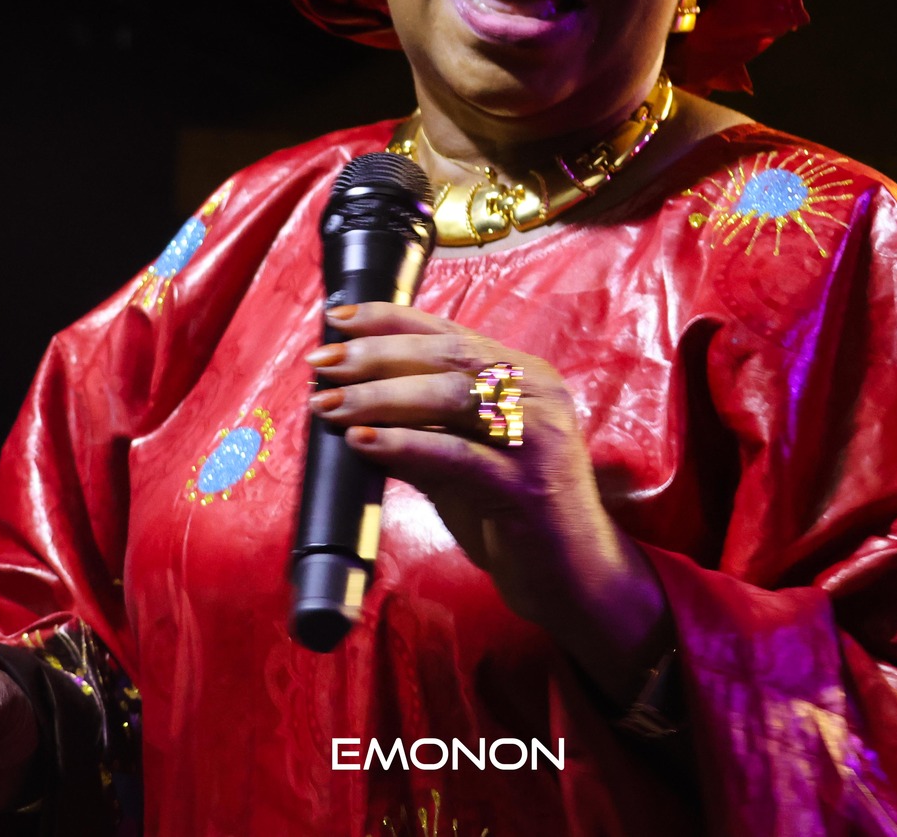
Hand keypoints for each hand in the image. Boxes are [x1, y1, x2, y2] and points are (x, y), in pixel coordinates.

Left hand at [305, 303, 670, 701]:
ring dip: (381, 396)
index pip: (451, 332)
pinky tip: (363, 441)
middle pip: (448, 356)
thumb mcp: (462, 461)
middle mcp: (537, 394)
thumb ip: (420, 428)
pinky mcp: (527, 485)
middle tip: (321, 364)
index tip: (336, 318)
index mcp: (525, 376)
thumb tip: (346, 403)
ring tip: (329, 405)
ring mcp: (537, 437)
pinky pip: (456, 454)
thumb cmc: (514, 515)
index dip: (390, 319)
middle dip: (376, 354)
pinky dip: (404, 444)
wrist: (575, 578)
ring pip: (452, 396)